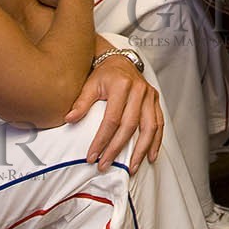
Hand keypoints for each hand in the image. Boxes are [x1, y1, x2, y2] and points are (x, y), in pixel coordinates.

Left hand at [66, 50, 163, 173]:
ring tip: (132, 167)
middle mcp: (139, 90)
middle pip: (130, 126)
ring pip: (149, 127)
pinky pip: (159, 123)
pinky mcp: (155, 100)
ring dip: (141, 150)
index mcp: (122, 85)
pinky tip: (151, 155)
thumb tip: (69, 119)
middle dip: (117, 148)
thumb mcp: (90, 85)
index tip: (92, 156)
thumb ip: (81, 102)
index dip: (102, 140)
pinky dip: (156, 141)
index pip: (112, 119)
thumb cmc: (103, 75)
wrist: (119, 61)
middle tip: (105, 164)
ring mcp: (150, 95)